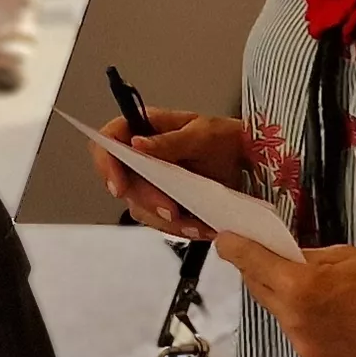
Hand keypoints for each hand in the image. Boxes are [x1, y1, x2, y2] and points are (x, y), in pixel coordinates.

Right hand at [87, 107, 245, 240]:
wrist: (248, 159)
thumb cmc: (225, 137)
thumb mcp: (201, 135)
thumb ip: (170, 141)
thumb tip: (138, 144)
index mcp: (145, 129)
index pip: (109, 142)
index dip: (107, 164)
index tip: (119, 187)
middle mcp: (142, 156)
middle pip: (123, 182)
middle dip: (147, 200)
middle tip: (172, 210)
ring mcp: (152, 180)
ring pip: (139, 206)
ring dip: (164, 219)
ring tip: (193, 222)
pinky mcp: (164, 200)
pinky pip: (160, 220)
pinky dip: (179, 227)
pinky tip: (197, 225)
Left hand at [216, 237, 355, 356]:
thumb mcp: (351, 255)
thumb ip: (310, 257)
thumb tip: (285, 256)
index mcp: (300, 287)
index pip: (251, 263)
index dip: (234, 249)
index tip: (225, 240)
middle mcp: (294, 322)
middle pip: (261, 291)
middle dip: (261, 274)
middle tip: (271, 260)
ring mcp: (305, 349)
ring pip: (281, 317)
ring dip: (288, 302)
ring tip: (319, 295)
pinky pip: (301, 339)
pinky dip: (308, 327)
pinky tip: (335, 321)